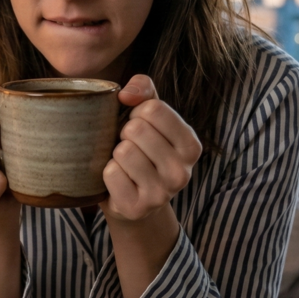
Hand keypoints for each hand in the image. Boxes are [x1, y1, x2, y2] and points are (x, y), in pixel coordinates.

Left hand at [101, 75, 201, 223]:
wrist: (133, 198)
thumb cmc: (141, 147)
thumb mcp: (148, 115)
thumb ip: (143, 89)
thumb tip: (126, 94)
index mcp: (191, 146)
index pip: (154, 108)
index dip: (137, 112)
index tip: (140, 126)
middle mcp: (182, 172)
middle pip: (136, 129)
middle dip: (124, 133)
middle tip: (129, 147)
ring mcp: (161, 194)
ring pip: (123, 151)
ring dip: (115, 154)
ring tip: (124, 163)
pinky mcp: (137, 208)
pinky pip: (110, 173)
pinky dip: (107, 173)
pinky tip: (119, 180)